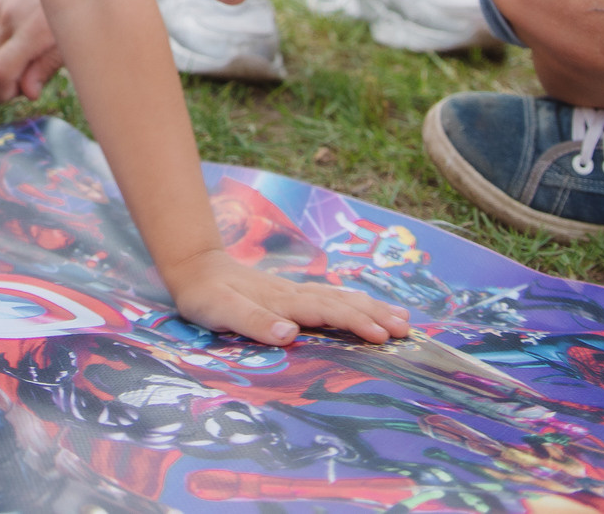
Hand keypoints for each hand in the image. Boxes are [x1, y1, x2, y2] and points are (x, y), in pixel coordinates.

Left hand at [159, 246, 409, 346]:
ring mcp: (295, 293)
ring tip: (403, 319)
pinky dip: (355, 304)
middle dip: (377, 315)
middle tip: (408, 329)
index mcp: (283, 301)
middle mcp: (295, 295)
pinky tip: (368, 308)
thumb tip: (290, 335)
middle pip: (343, 303)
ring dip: (372, 308)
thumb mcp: (221, 311)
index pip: (327, 312)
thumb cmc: (206, 296)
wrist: (195, 268)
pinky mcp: (292, 297)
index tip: (383, 335)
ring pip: (342, 298)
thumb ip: (253, 322)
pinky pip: (332, 299)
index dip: (356, 323)